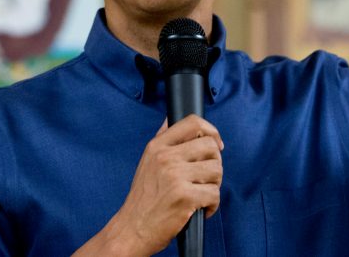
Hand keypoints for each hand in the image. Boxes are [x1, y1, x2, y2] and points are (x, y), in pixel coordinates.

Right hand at [92, 115, 223, 255]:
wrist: (132, 229)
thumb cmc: (143, 198)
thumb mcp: (147, 161)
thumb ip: (162, 139)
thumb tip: (171, 119)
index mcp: (157, 146)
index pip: (193, 122)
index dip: (212, 131)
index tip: (216, 144)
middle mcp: (166, 158)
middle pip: (211, 146)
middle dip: (215, 163)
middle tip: (207, 177)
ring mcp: (175, 176)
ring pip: (216, 170)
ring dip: (214, 185)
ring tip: (202, 193)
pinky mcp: (185, 197)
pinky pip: (214, 194)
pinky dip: (212, 205)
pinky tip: (202, 209)